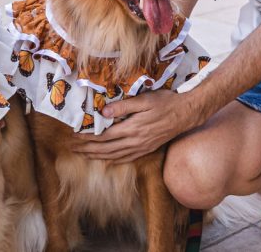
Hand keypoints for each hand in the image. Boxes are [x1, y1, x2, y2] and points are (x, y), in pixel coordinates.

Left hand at [72, 90, 200, 162]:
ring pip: (115, 156)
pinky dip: (114, 160)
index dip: (88, 137)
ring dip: (98, 156)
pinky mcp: (147, 149)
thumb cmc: (166, 102)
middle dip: (88, 149)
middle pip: (106, 149)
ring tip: (84, 155)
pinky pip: (127, 158)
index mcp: (133, 128)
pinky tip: (107, 160)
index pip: (104, 136)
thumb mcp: (145, 100)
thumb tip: (103, 113)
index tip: (75, 136)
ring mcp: (142, 147)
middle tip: (73, 148)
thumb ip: (123, 106)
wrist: (187, 113)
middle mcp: (136, 141)